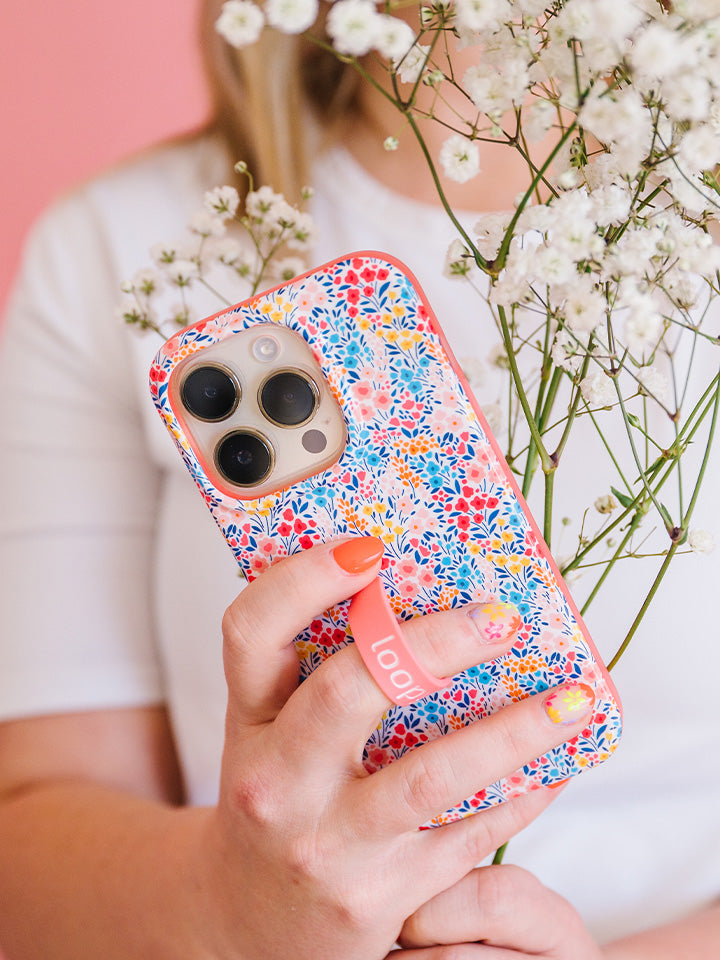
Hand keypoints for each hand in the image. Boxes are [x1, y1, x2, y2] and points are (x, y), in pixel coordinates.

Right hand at [192, 537, 596, 959]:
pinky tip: (557, 764)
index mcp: (249, 722)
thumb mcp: (271, 733)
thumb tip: (417, 594)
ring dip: (512, 731)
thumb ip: (315, 671)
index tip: (369, 547)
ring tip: (571, 698)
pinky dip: (521, 796)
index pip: (252, 632)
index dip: (304, 580)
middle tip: (500, 617)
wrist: (245, 921)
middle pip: (348, 691)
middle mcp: (276, 783)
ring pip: (429, 776)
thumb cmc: (273, 802)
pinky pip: (465, 837)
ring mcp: (327, 844)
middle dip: (431, 644)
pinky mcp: (379, 896)